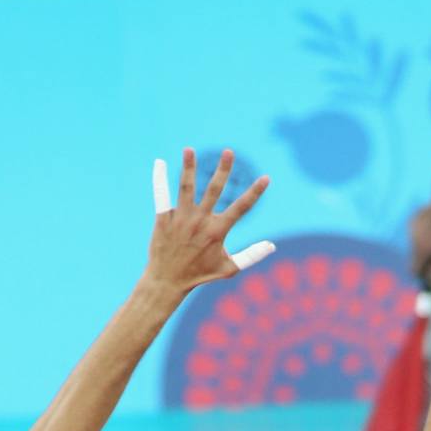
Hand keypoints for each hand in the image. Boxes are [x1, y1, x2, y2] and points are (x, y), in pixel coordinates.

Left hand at [145, 150, 273, 294]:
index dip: (255, 193)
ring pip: (186, 188)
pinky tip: (159, 162)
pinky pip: (161, 196)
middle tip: (228, 151)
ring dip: (188, 167)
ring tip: (188, 149)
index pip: (241, 208)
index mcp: (218, 231)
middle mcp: (200, 222)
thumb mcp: (229, 268)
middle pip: (214, 190)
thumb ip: (251, 255)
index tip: (266, 178)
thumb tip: (272, 245)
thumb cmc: (201, 274)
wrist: (168, 281)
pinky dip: (159, 179)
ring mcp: (181, 219)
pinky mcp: (164, 219)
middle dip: (223, 170)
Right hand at [409, 195, 430, 287]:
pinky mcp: (412, 221)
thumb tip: (429, 281)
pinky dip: (422, 234)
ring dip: (423, 245)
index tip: (426, 275)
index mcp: (420, 251)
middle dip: (423, 259)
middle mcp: (412, 241)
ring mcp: (411, 230)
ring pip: (415, 245)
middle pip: (414, 257)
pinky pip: (416, 233)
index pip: (414, 269)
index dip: (420, 274)